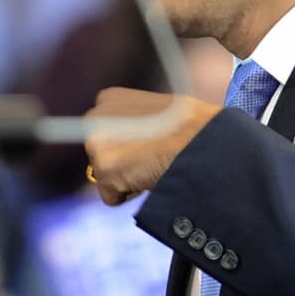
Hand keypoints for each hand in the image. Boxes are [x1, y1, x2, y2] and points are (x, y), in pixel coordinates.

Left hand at [84, 87, 217, 204]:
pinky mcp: (103, 169)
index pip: (104, 132)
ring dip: (127, 178)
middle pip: (99, 153)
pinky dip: (128, 194)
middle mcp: (94, 117)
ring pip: (105, 176)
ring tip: (152, 164)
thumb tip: (127, 143)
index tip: (146, 144)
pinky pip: (110, 196)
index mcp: (107, 99)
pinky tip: (147, 177)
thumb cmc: (188, 125)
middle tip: (150, 157)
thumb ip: (132, 122)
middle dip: (121, 161)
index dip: (126, 144)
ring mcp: (96, 144)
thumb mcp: (153, 111)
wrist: (200, 139)